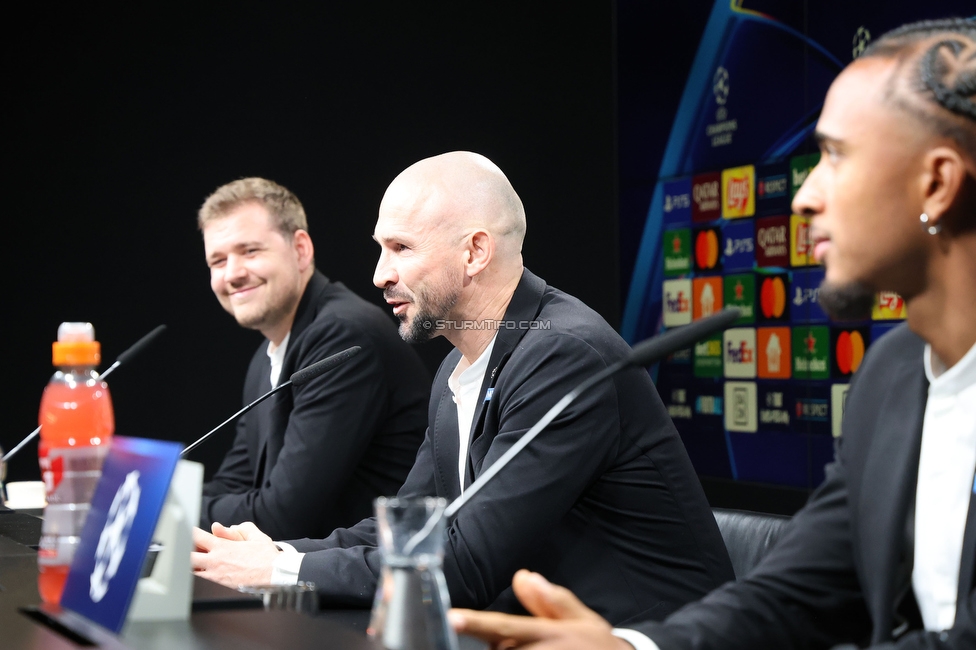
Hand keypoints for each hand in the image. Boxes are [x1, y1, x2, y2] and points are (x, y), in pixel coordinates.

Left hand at [191, 522, 279, 587]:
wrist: (273, 574)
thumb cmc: (266, 557)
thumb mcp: (256, 535)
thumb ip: (241, 528)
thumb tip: (231, 527)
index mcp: (222, 546)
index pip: (197, 537)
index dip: (190, 533)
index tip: (187, 530)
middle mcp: (216, 560)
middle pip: (188, 555)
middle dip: (186, 550)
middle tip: (188, 547)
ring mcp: (216, 573)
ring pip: (192, 569)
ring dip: (190, 563)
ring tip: (194, 558)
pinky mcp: (219, 583)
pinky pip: (201, 578)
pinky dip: (198, 573)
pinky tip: (202, 569)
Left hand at [449, 570, 631, 648]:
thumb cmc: (598, 646)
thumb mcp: (583, 619)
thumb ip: (551, 600)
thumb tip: (523, 576)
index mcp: (550, 633)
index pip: (505, 627)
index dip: (477, 624)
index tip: (452, 619)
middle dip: (495, 648)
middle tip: (506, 638)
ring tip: (538, 644)